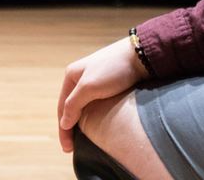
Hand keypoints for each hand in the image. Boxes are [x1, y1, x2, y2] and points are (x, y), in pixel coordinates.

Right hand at [57, 37, 148, 151]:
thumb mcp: (89, 87)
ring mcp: (93, 79)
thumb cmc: (113, 69)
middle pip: (70, 106)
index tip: (68, 149)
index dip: (63, 129)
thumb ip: (74, 104)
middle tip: (73, 147)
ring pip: (82, 104)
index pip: (62, 107)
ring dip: (80, 120)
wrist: (141, 55)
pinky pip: (94, 102)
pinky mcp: (107, 83)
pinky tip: (96, 123)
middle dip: (69, 126)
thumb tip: (63, 122)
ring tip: (83, 138)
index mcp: (71, 75)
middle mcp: (80, 76)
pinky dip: (91, 115)